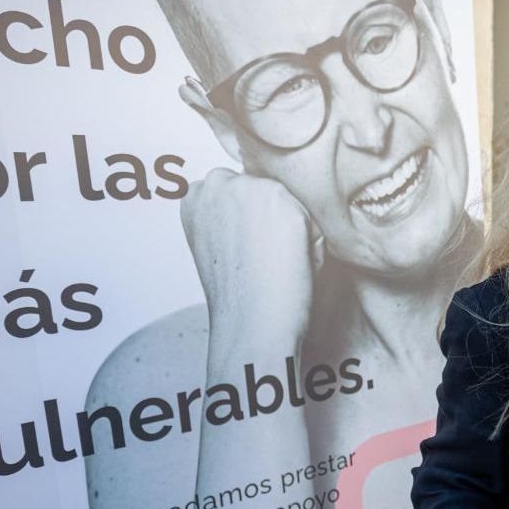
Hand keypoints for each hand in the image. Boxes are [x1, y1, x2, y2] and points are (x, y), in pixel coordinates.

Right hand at [181, 168, 319, 349]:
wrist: (251, 325)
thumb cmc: (240, 297)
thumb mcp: (219, 244)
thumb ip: (231, 216)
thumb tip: (259, 205)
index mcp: (195, 196)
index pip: (243, 193)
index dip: (253, 226)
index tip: (249, 255)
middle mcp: (217, 183)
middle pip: (269, 194)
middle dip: (274, 223)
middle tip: (263, 264)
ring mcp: (248, 188)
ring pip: (293, 206)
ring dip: (295, 234)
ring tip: (274, 266)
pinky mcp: (280, 200)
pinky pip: (314, 223)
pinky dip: (313, 247)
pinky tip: (291, 267)